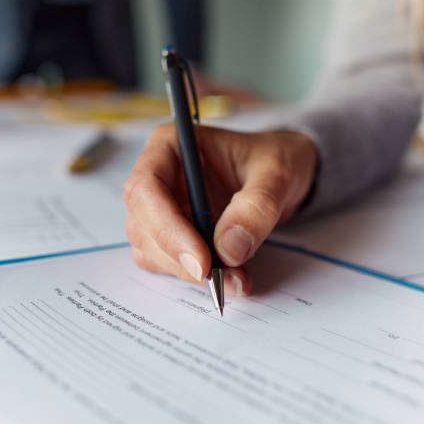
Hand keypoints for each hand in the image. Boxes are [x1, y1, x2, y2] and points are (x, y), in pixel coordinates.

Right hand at [123, 124, 316, 294]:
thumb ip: (256, 207)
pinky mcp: (169, 233)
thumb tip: (228, 248)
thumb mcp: (277, 174)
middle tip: (223, 278)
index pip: (146, 187)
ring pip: (150, 249)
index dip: (167, 227)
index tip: (201, 260)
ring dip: (188, 272)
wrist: (280, 177)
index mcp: (171, 145)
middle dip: (180, 257)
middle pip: (143, 223)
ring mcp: (159, 207)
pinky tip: (229, 275)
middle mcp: (157, 175)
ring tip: (236, 277)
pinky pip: (167, 262)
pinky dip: (194, 276)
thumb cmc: (274, 161)